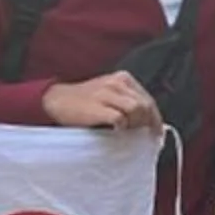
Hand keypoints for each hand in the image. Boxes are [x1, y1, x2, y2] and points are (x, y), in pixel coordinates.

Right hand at [42, 72, 162, 131]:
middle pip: (145, 105)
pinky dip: (121, 128)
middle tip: (142, 136)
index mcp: (123, 78)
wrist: (57, 100)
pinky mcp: (97, 107)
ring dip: (134, 125)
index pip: (148, 99)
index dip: (155, 119)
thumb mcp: (109, 93)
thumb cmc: (85, 102)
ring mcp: (106, 94)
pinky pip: (119, 119)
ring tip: (126, 132)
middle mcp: (117, 83)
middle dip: (147, 123)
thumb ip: (127, 101)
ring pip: (136, 110)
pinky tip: (115, 131)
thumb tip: (148, 121)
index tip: (157, 134)